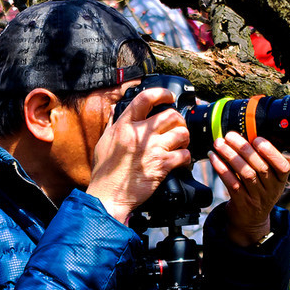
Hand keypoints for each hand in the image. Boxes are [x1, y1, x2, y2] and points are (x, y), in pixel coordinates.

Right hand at [87, 87, 190, 222]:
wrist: (108, 195)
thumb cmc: (104, 171)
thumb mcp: (103, 142)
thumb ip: (111, 124)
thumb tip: (113, 109)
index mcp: (125, 125)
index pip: (146, 98)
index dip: (162, 93)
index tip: (169, 96)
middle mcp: (140, 134)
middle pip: (171, 115)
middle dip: (178, 120)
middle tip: (177, 126)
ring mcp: (152, 149)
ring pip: (181, 133)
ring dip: (184, 138)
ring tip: (180, 143)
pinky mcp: (162, 165)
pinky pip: (184, 154)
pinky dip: (186, 157)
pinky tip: (180, 160)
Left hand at [208, 132, 289, 246]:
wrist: (251, 221)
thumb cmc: (257, 191)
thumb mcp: (267, 179)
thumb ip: (261, 160)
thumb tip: (244, 134)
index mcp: (280, 181)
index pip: (282, 166)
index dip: (270, 152)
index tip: (257, 139)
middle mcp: (271, 190)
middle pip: (260, 167)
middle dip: (244, 148)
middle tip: (229, 136)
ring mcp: (257, 198)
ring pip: (245, 173)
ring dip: (230, 156)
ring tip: (219, 144)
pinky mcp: (242, 203)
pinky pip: (231, 183)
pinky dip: (221, 168)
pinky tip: (214, 157)